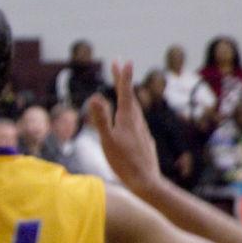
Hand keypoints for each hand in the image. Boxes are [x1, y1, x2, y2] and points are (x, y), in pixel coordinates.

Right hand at [87, 62, 161, 193]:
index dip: (123, 76)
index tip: (123, 61)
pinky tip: (128, 117)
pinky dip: (129, 109)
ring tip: (121, 87)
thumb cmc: (124, 162)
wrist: (146, 181)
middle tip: (118, 65)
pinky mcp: (143, 139)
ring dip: (126, 95)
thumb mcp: (108, 141)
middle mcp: (137, 121)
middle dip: (122, 80)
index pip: (125, 92)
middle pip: (129, 96)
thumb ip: (101, 119)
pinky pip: (135, 119)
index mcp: (127, 118)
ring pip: (134, 108)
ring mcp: (141, 130)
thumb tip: (95, 97)